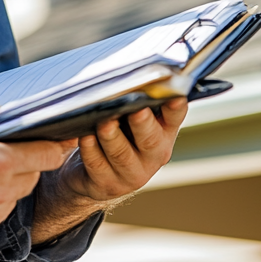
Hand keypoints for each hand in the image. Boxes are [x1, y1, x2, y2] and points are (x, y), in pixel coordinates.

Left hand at [29, 98, 186, 243]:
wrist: (90, 173)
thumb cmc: (114, 131)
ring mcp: (131, 174)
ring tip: (104, 122)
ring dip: (112, 137)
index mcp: (163, 132)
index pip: (174, 117)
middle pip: (151, 140)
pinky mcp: (107, 185)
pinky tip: (85, 138)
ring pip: (122, 155)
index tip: (175, 96)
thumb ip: (132, 101)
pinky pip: (98, 166)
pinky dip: (91, 150)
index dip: (175, 108)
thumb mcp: (127, 117)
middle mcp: (152, 155)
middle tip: (137, 110)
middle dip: (143, 124)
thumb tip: (125, 77)